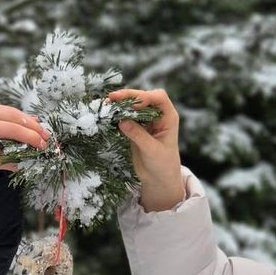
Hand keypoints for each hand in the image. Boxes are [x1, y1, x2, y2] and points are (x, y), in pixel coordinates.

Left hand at [0, 103, 48, 187]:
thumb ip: (14, 158)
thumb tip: (36, 156)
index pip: (12, 129)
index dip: (31, 137)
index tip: (43, 146)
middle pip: (14, 116)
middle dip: (33, 127)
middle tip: (47, 138)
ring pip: (12, 111)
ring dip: (29, 122)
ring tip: (42, 133)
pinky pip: (6, 111)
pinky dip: (20, 118)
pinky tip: (33, 124)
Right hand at [107, 88, 183, 211]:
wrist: (159, 178)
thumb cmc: (163, 164)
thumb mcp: (151, 150)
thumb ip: (138, 135)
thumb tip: (122, 121)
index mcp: (168, 117)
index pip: (158, 98)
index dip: (144, 96)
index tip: (130, 103)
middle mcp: (158, 116)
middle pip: (144, 98)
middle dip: (128, 97)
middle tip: (111, 98)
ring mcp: (146, 121)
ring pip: (133, 106)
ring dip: (121, 104)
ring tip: (107, 105)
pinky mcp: (136, 128)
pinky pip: (126, 116)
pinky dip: (118, 114)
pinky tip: (108, 115)